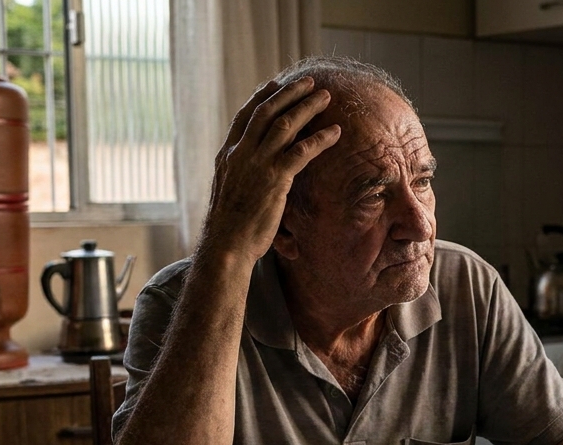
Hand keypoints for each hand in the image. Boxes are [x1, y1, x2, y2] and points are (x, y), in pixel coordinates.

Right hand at [196, 77, 340, 267]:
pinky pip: (302, 151)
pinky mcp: (275, 179)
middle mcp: (240, 154)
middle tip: (306, 82)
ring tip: (325, 97)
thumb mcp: (229, 194)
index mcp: (227, 155)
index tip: (274, 84)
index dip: (260, 98)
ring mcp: (257, 164)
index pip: (244, 117)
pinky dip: (321, 139)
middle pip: (266, 112)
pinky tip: (336, 132)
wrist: (226, 245)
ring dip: (308, 107)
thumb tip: (250, 176)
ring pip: (285, 125)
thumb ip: (240, 177)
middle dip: (288, 94)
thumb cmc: (230, 228)